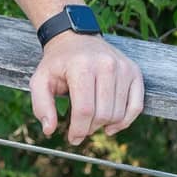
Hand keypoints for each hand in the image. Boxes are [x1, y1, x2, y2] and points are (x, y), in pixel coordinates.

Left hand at [29, 33, 143, 145]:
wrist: (75, 38)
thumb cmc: (57, 62)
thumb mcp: (40, 80)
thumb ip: (41, 105)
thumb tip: (49, 129)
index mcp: (81, 66)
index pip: (84, 110)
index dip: (79, 130)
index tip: (72, 138)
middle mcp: (106, 65)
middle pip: (103, 114)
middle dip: (90, 128)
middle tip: (81, 128)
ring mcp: (123, 68)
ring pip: (119, 113)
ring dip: (105, 125)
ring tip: (92, 121)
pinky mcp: (134, 72)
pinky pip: (136, 106)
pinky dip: (125, 121)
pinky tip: (112, 125)